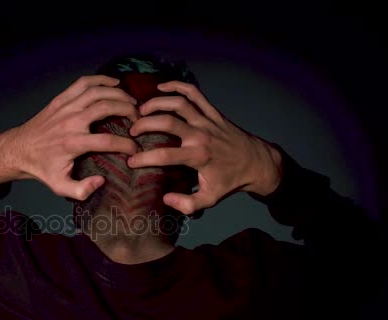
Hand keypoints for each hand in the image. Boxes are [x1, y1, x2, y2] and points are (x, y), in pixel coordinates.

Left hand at [0, 75, 139, 200]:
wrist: (18, 150)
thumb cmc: (42, 169)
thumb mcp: (59, 186)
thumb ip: (81, 190)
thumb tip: (102, 181)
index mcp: (73, 143)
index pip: (108, 141)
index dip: (127, 144)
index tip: (136, 149)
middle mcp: (71, 121)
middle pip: (106, 107)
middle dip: (128, 110)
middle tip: (139, 118)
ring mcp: (65, 107)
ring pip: (97, 92)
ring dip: (118, 93)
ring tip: (132, 101)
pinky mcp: (60, 99)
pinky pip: (83, 83)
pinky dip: (100, 79)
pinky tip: (114, 82)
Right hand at [127, 81, 282, 214]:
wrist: (257, 164)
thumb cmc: (230, 182)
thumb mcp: (210, 199)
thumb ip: (187, 204)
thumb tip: (165, 198)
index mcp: (198, 157)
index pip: (164, 155)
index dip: (143, 158)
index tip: (130, 161)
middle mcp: (201, 135)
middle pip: (167, 122)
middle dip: (144, 124)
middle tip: (131, 130)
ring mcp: (207, 121)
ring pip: (179, 103)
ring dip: (156, 103)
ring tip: (140, 109)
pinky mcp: (213, 112)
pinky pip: (195, 93)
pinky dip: (178, 86)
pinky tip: (161, 87)